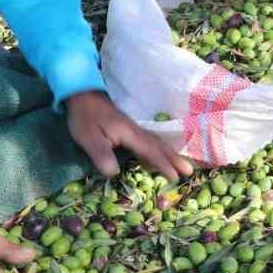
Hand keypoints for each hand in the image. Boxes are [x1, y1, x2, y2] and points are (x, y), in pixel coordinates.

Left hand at [66, 89, 195, 180]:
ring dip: (171, 153)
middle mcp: (136, 131)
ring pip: (157, 142)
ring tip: (184, 164)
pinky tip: (163, 153)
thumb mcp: (88, 137)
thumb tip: (114, 173)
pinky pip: (151, 141)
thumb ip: (101, 154)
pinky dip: (161, 149)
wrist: (83, 95)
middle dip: (174, 158)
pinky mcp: (130, 129)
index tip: (175, 177)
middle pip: (159, 146)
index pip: (149, 151)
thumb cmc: (85, 118)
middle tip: (189, 171)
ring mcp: (134, 129)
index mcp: (129, 134)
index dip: (162, 164)